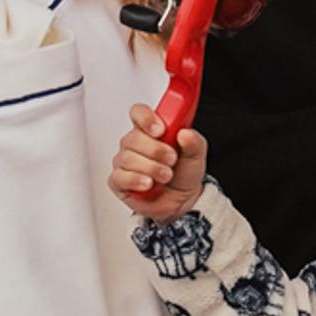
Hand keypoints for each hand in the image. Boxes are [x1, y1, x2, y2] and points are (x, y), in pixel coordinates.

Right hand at [112, 104, 207, 219]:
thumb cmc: (184, 174)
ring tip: (165, 175)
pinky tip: (148, 184)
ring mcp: (125, 161)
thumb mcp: (196, 156)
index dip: (146, 118)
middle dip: (155, 150)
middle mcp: (136, 143)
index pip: (139, 113)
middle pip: (133, 137)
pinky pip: (120, 176)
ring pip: (128, 158)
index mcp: (151, 130)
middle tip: (171, 159)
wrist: (182, 202)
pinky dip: (137, 180)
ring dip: (151, 168)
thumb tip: (186, 133)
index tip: (160, 130)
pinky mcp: (119, 180)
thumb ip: (194, 142)